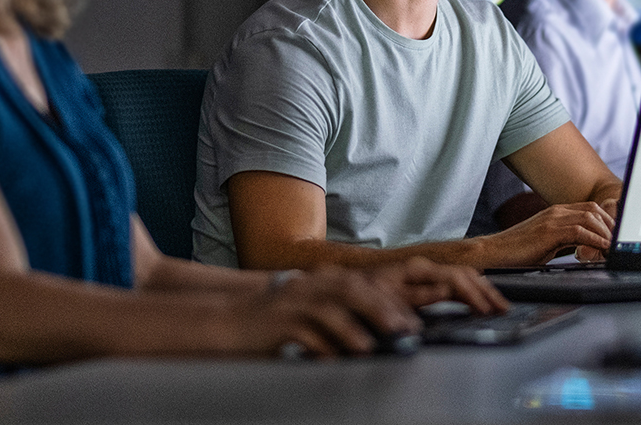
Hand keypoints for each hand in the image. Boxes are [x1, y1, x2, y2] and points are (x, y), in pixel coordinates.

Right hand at [227, 265, 419, 357]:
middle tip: (402, 329)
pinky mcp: (277, 323)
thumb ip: (341, 316)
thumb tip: (379, 332)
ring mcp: (292, 303)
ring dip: (352, 327)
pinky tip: (334, 358)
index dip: (390, 301)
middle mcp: (308, 286)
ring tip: (371, 345)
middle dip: (380, 308)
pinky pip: (303, 332)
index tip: (410, 320)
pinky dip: (320, 346)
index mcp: (320, 281)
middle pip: (351, 290)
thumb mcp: (310, 309)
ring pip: (328, 308)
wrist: (230, 320)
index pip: (362, 284)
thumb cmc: (275, 320)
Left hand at [371, 257, 509, 314]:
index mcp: (418, 269)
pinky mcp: (423, 278)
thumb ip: (417, 296)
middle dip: (486, 292)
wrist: (344, 285)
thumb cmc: (361, 292)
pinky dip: (472, 288)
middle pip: (465, 275)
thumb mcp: (386, 297)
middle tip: (504, 309)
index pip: (457, 280)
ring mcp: (424, 271)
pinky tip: (478, 298)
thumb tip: (446, 292)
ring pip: (463, 275)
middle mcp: (424, 266)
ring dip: (482, 289)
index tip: (487, 311)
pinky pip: (455, 279)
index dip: (475, 296)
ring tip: (498, 305)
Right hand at [474, 201, 614, 266]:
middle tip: (619, 243)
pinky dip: (595, 240)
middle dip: (611, 226)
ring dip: (605, 233)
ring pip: (590, 218)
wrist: (493, 254)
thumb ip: (567, 242)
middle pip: (594, 210)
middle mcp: (556, 211)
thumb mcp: (548, 244)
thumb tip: (587, 249)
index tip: (616, 237)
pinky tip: (601, 250)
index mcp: (556, 212)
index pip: (590, 209)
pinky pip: (580, 231)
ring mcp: (552, 219)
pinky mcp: (548, 231)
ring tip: (613, 248)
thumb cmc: (518, 252)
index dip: (607, 221)